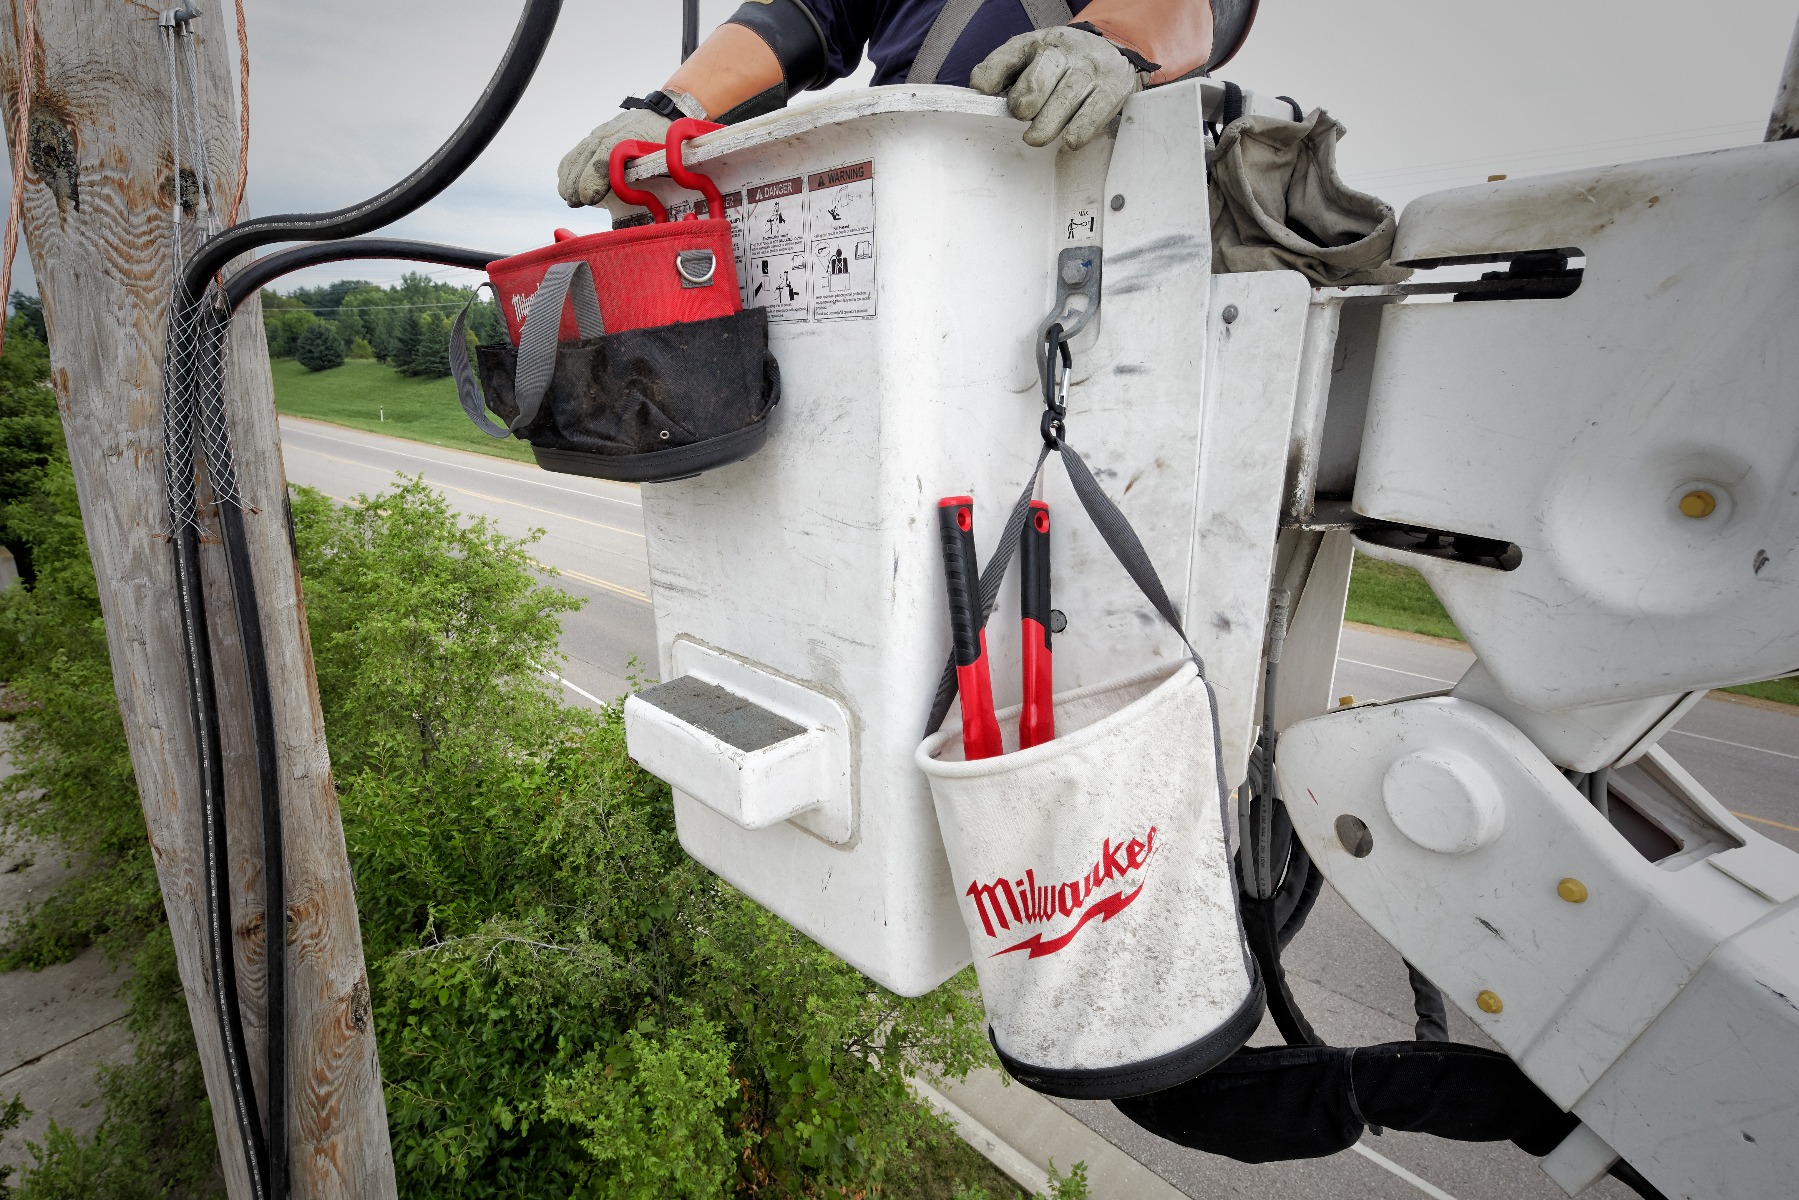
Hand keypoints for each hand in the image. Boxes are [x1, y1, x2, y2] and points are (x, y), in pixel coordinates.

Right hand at [556, 108, 673, 207]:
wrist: (665, 113)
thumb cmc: (668, 140)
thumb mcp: (667, 155)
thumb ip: (657, 171)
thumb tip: (654, 200)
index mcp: (627, 140)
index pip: (602, 161)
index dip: (592, 181)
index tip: (588, 199)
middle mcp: (609, 133)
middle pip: (584, 160)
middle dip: (576, 184)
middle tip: (575, 202)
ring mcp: (601, 132)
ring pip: (577, 155)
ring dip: (570, 178)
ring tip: (569, 197)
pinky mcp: (597, 134)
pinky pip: (577, 150)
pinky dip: (569, 167)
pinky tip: (566, 181)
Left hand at [969, 25, 1144, 150]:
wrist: (1111, 54)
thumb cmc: (1061, 65)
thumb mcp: (1029, 59)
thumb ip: (1002, 70)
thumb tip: (980, 87)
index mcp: (1040, 43)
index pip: (1013, 52)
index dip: (996, 71)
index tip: (985, 90)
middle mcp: (1067, 51)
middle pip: (1046, 68)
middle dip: (1031, 91)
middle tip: (1020, 113)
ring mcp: (1092, 69)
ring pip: (1070, 92)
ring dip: (1051, 119)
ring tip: (1035, 137)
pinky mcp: (1113, 88)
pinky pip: (1098, 109)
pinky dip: (1083, 127)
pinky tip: (1071, 140)